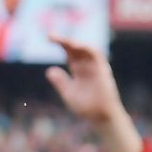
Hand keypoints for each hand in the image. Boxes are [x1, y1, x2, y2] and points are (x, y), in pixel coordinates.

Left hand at [45, 37, 140, 151]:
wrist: (100, 116)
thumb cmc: (87, 107)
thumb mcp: (68, 93)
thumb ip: (60, 82)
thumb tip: (49, 70)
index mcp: (79, 70)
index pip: (70, 53)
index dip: (61, 44)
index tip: (49, 38)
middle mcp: (88, 66)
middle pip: (76, 49)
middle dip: (64, 41)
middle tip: (50, 35)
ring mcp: (96, 67)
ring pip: (86, 49)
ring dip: (75, 43)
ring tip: (61, 40)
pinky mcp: (102, 70)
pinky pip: (96, 55)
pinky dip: (86, 48)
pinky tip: (75, 45)